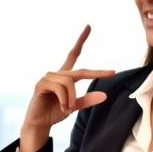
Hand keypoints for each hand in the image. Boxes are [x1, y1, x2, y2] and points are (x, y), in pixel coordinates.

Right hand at [19, 25, 114, 151]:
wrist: (40, 124)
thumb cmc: (55, 113)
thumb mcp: (74, 106)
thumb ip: (87, 100)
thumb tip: (105, 95)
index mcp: (64, 76)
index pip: (73, 54)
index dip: (80, 41)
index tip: (88, 27)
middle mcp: (56, 74)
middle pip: (79, 72)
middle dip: (97, 72)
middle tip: (113, 72)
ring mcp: (47, 78)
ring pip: (69, 82)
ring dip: (72, 98)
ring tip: (68, 109)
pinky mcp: (41, 84)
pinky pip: (60, 88)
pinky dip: (64, 99)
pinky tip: (62, 107)